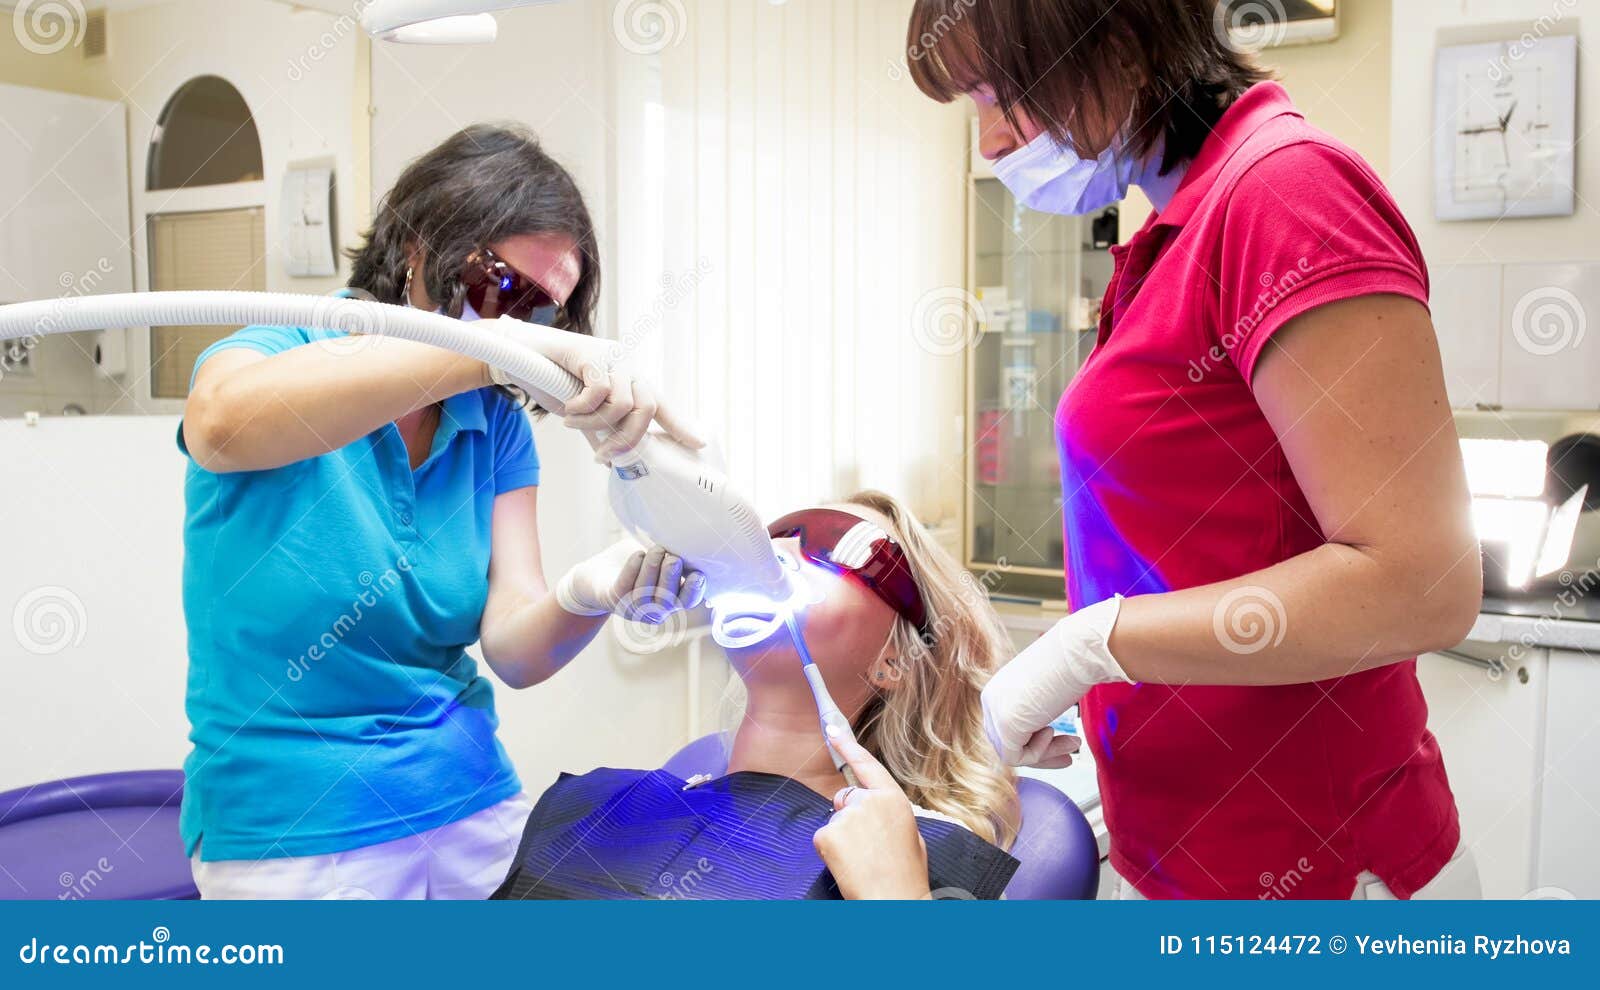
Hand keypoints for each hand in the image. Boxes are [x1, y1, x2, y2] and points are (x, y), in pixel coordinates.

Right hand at [484, 317, 703, 460]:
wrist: (520, 355)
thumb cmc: (552, 381)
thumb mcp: (583, 413)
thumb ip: (602, 429)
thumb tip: (615, 461)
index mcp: (629, 380)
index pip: (661, 404)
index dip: (681, 425)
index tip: (699, 443)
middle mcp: (627, 366)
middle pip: (646, 409)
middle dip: (626, 439)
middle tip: (601, 455)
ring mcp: (611, 356)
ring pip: (622, 403)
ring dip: (594, 423)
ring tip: (572, 423)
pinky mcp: (591, 352)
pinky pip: (599, 390)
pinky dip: (582, 408)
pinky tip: (568, 408)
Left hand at [554, 539, 707, 621]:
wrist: (594, 576)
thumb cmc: (632, 563)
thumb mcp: (656, 555)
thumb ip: (673, 549)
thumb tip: (691, 528)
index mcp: (670, 599)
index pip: (687, 600)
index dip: (695, 591)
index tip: (698, 574)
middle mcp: (653, 609)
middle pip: (667, 600)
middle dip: (671, 578)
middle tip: (674, 557)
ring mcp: (632, 607)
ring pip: (645, 594)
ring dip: (652, 569)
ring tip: (656, 548)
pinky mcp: (612, 599)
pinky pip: (625, 587)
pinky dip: (633, 569)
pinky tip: (638, 555)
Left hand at [812, 731, 930, 899]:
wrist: (894, 902)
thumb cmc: (906, 874)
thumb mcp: (911, 835)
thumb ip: (889, 813)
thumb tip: (875, 811)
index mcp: (893, 798)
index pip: (866, 765)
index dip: (847, 745)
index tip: (831, 729)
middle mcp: (868, 801)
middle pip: (846, 798)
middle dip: (849, 816)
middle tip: (867, 847)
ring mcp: (846, 817)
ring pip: (835, 821)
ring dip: (842, 837)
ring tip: (862, 860)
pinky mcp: (828, 834)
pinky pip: (824, 837)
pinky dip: (831, 851)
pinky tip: (848, 865)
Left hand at [981, 594, 1128, 767]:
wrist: (1078, 652)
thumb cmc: (1070, 665)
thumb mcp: (1045, 692)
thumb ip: (1036, 710)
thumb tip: (1040, 733)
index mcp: (999, 688)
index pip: (1008, 728)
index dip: (1035, 741)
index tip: (1063, 743)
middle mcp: (990, 699)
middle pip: (1007, 742)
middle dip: (1040, 752)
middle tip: (1070, 754)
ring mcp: (994, 712)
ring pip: (1010, 752)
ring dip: (1044, 754)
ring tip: (1074, 743)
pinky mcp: (1004, 724)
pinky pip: (1014, 758)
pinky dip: (1038, 754)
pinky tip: (1052, 730)